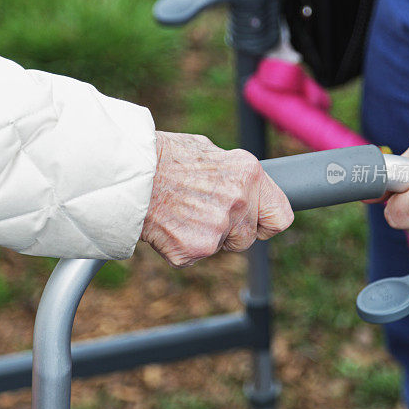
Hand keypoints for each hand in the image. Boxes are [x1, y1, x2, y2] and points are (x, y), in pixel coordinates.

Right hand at [141, 131, 293, 266]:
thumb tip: (243, 185)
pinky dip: (178, 246)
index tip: (256, 223)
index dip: (266, 222)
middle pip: (247, 237)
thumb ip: (232, 175)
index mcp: (249, 174)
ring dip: (204, 238)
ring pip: (220, 247)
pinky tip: (165, 224)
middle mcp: (240, 201)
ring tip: (179, 212)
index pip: (281, 216)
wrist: (127, 171)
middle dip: (229, 232)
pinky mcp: (195, 249)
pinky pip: (192, 256)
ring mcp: (219, 228)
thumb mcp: (207, 151)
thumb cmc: (163, 156)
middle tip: (200, 213)